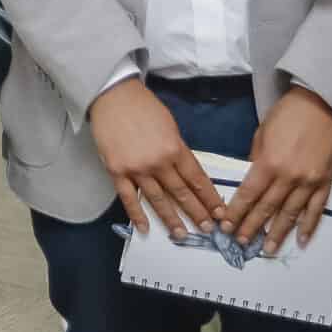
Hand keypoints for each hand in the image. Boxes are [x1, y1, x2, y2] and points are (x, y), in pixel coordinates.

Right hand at [88, 77, 223, 240]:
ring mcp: (137, 169)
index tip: (218, 212)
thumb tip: (184, 172)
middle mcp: (159, 162)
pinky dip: (137, 214)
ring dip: (171, 220)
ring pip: (158, 200)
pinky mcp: (117, 171)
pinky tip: (144, 228)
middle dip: (196, 212)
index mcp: (175, 148)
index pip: (197, 179)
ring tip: (182, 235)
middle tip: (207, 229)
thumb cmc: (142, 107)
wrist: (113, 96)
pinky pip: (129, 198)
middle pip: (182, 193)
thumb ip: (177, 150)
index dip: (209, 198)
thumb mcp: (170, 125)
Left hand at [222, 87, 331, 254]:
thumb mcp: (262, 135)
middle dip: (252, 227)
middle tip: (241, 243)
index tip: (226, 227)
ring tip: (268, 249)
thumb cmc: (288, 115)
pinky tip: (301, 240)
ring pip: (291, 214)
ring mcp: (309, 182)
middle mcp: (288, 177)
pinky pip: (316, 209)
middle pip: (267, 208)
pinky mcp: (325, 182)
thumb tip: (251, 182)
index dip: (236, 213)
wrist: (323, 105)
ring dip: (278, 233)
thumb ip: (256, 161)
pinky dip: (309, 225)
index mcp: (268, 164)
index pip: (248, 195)